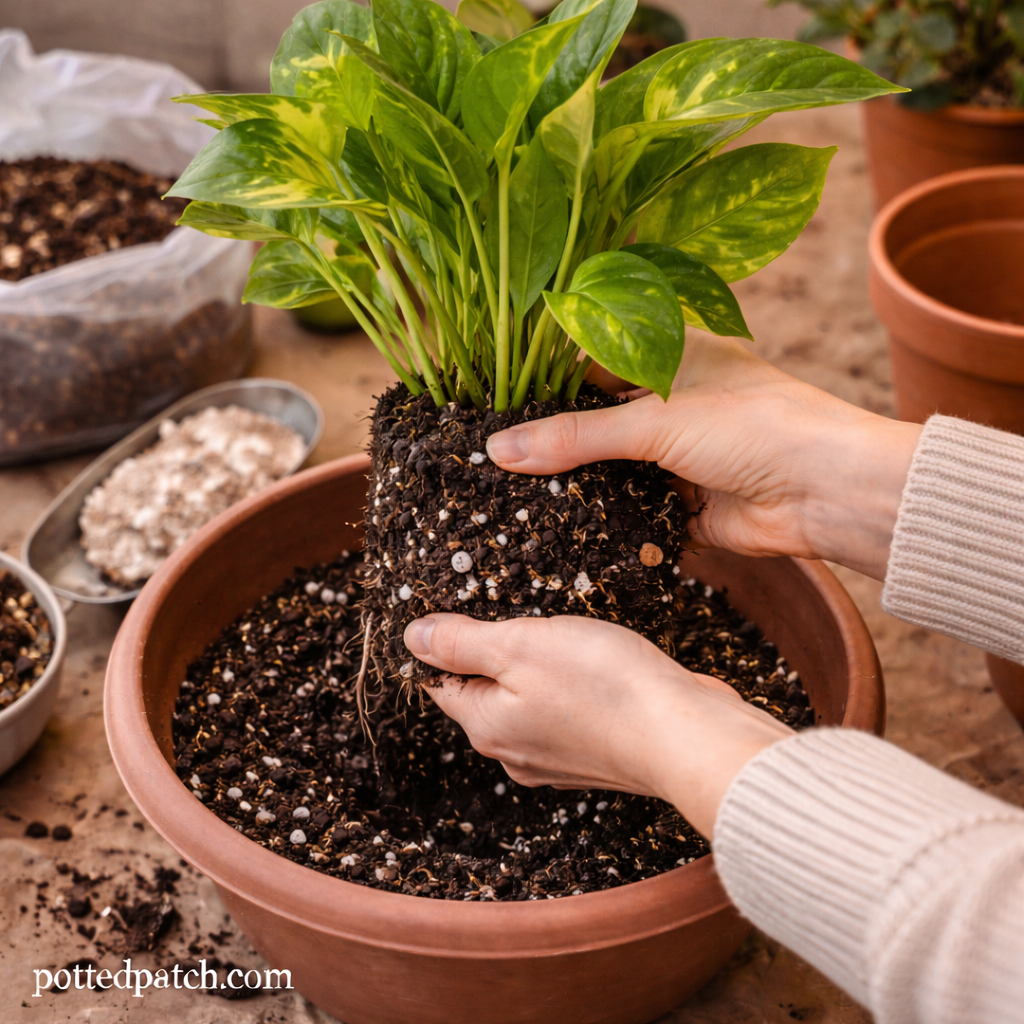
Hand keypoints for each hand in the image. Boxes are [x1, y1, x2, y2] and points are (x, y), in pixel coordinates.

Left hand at [404, 613, 791, 838]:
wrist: (687, 734)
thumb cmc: (604, 686)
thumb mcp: (519, 645)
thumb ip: (462, 642)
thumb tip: (412, 638)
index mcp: (486, 728)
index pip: (443, 684)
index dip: (448, 644)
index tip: (471, 611)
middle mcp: (515, 753)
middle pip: (485, 693)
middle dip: (499, 653)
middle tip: (529, 618)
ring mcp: (559, 759)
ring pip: (529, 702)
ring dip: (541, 668)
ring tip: (568, 639)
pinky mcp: (598, 755)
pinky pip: (569, 713)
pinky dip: (575, 688)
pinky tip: (598, 666)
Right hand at [487, 336, 921, 580]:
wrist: (827, 493)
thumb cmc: (754, 427)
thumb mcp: (654, 422)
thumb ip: (574, 437)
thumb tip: (498, 451)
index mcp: (670, 354)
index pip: (589, 359)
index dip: (542, 380)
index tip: (492, 401)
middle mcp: (671, 400)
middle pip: (595, 418)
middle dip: (551, 439)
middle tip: (491, 454)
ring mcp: (677, 453)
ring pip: (610, 467)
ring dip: (574, 482)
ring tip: (510, 493)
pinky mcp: (683, 502)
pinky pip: (630, 509)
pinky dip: (603, 519)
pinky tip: (557, 527)